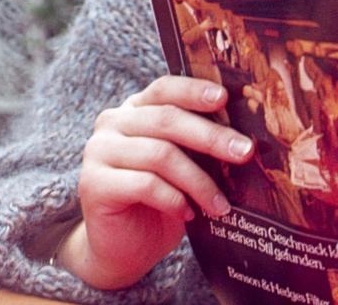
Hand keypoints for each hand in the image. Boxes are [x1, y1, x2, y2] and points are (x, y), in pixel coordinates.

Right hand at [61, 75, 253, 289]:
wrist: (123, 249)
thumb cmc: (161, 201)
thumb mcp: (183, 164)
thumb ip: (198, 143)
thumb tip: (243, 136)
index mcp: (135, 109)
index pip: (164, 88)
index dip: (194, 90)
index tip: (224, 97)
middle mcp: (112, 123)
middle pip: (168, 120)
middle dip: (212, 136)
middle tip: (245, 152)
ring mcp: (98, 151)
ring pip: (161, 154)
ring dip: (199, 181)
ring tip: (220, 204)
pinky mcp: (93, 184)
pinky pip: (145, 184)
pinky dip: (174, 199)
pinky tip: (189, 214)